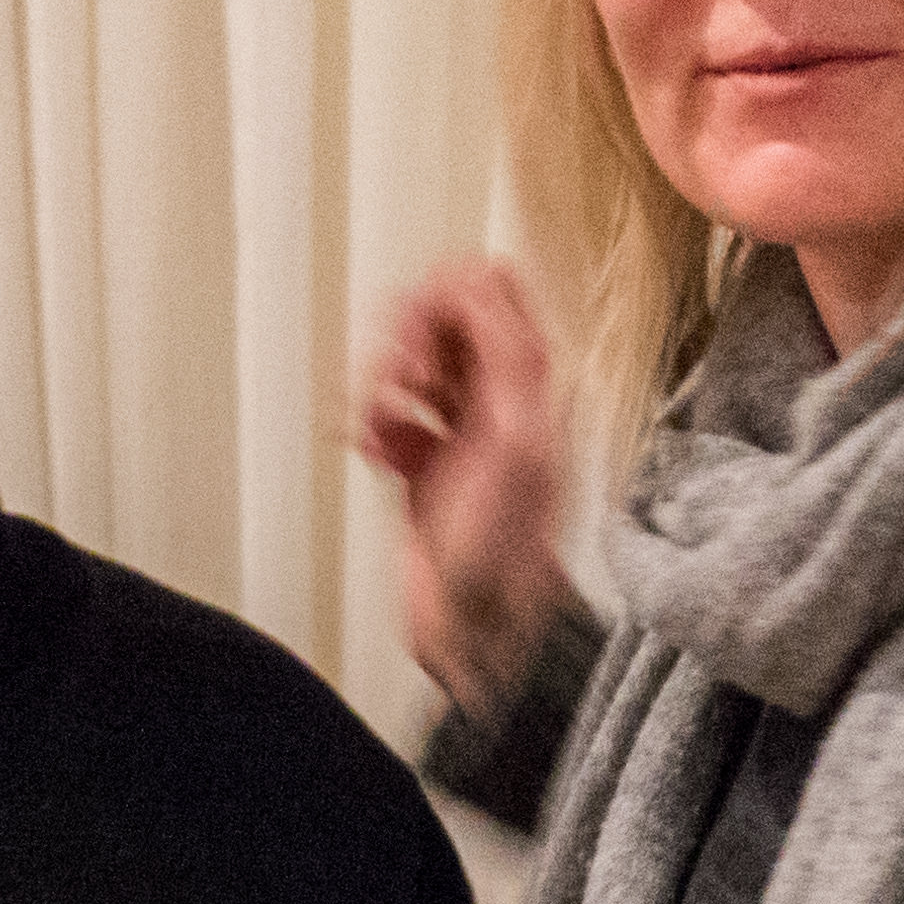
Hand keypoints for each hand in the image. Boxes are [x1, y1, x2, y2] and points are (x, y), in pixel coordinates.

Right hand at [355, 261, 573, 714]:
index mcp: (530, 376)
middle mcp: (498, 390)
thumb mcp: (514, 439)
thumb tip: (480, 282)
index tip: (420, 337)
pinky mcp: (424, 452)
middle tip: (402, 387)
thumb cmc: (502, 548)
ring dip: (380, 383)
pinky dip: (373, 422)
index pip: (488, 282)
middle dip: (403, 341)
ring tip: (386, 425)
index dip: (441, 295)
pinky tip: (379, 452)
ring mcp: (458, 420)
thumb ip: (504, 354)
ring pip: (406, 357)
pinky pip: (387, 409)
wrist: (476, 621)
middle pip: (436, 311)